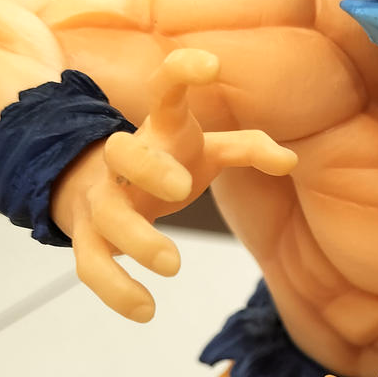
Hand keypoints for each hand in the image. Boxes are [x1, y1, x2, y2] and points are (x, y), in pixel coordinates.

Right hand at [58, 49, 295, 321]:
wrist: (93, 186)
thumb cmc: (166, 161)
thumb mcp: (206, 151)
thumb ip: (246, 148)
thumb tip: (290, 160)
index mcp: (158, 131)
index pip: (164, 91)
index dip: (181, 73)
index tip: (210, 65)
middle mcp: (122, 160)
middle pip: (125, 153)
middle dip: (149, 168)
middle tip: (181, 188)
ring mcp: (102, 199)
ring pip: (108, 215)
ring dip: (137, 239)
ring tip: (173, 265)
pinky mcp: (87, 238)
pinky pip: (91, 265)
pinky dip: (116, 290)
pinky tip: (146, 312)